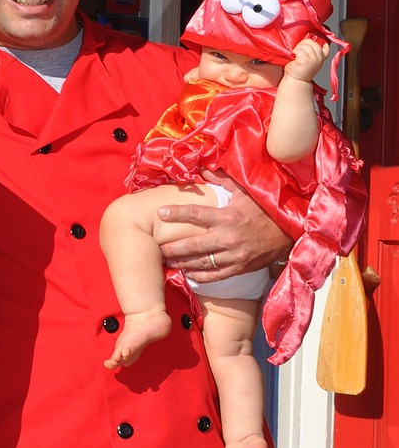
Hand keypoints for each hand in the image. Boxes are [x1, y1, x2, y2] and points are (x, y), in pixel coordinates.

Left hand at [158, 171, 290, 282]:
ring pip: (201, 263)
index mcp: (227, 216)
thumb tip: (202, 170)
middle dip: (172, 248)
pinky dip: (200, 277)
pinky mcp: (240, 268)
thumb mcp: (246, 191)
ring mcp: (234, 255)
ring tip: (168, 263)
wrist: (290, 232)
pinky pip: (216, 276)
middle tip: (157, 248)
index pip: (195, 214)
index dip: (176, 213)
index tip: (160, 213)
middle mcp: (228, 237)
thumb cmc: (265, 209)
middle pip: (193, 245)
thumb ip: (223, 181)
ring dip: (182, 263)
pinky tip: (188, 274)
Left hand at [284, 37, 327, 83]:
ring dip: (298, 48)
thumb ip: (314, 53)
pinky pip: (299, 50)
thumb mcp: (311, 62)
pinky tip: (294, 57)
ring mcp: (312, 59)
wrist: (296, 81)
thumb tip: (311, 40)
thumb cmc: (300, 71)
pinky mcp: (305, 60)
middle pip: (313, 43)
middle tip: (299, 51)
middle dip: (304, 44)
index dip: (320, 42)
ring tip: (296, 55)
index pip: (325, 47)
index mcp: (321, 58)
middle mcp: (319, 59)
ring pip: (305, 45)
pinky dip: (294, 52)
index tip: (314, 43)